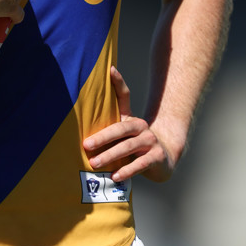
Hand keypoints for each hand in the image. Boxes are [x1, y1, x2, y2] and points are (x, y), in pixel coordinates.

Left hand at [82, 67, 174, 182]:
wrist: (163, 159)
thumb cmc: (135, 144)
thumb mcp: (123, 132)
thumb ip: (108, 124)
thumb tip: (81, 118)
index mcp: (131, 117)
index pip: (124, 96)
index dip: (118, 82)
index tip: (110, 69)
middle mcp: (141, 126)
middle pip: (121, 129)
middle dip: (102, 137)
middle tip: (86, 145)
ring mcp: (151, 141)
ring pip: (128, 147)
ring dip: (110, 156)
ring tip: (94, 164)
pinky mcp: (157, 158)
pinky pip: (140, 165)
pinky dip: (127, 171)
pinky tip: (115, 176)